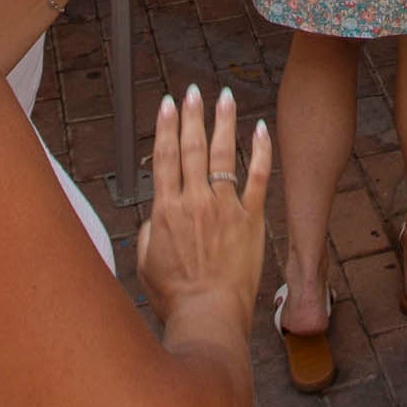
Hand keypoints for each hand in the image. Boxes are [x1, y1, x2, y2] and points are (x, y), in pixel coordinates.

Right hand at [131, 84, 269, 334]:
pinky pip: (258, 177)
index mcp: (167, 211)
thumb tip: (156, 216)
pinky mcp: (251, 219)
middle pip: (192, 149)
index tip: (167, 104)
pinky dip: (260, 151)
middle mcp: (195, 202)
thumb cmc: (175, 297)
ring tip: (226, 96)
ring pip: (223, 155)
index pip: (165, 158)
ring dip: (223, 123)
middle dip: (192, 116)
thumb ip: (150, 232)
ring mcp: (225, 208)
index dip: (166, 127)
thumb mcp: (145, 263)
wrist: (208, 315)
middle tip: (193, 91)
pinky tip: (261, 130)